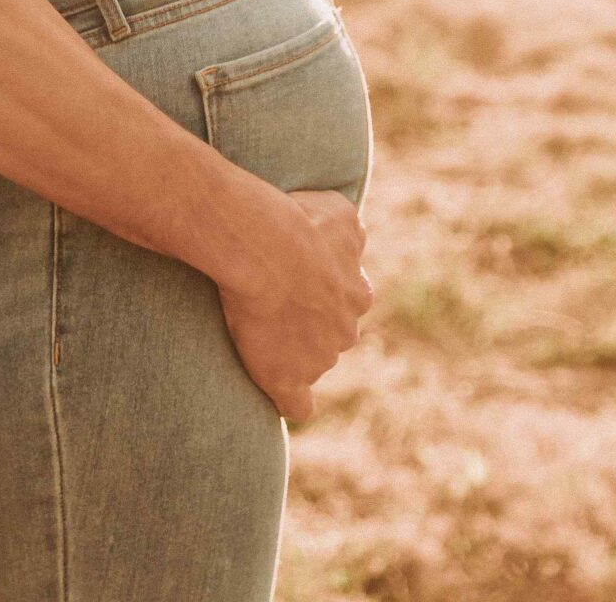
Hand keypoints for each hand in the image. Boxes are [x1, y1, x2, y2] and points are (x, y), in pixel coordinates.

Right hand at [217, 190, 372, 424]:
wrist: (266, 247)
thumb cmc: (297, 221)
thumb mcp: (340, 212)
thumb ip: (349, 230)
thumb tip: (351, 234)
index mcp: (357, 293)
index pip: (346, 302)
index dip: (320, 291)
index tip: (296, 279)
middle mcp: (346, 329)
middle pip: (332, 334)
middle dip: (311, 323)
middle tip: (275, 300)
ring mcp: (319, 358)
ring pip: (312, 360)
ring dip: (294, 349)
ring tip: (257, 325)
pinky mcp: (288, 378)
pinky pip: (297, 404)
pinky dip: (290, 400)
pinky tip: (280, 395)